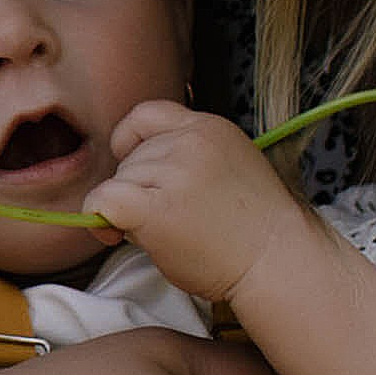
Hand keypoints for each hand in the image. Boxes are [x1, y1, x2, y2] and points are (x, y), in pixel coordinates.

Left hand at [81, 101, 308, 309]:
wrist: (275, 260)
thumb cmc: (251, 229)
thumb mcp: (226, 168)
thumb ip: (186, 159)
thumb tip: (132, 176)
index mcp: (208, 127)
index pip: (146, 114)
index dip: (129, 141)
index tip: (135, 170)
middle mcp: (190, 142)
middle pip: (130, 157)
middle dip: (135, 189)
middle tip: (164, 219)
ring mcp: (175, 172)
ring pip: (118, 182)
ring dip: (126, 210)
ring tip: (162, 232)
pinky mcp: (158, 207)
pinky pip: (104, 201)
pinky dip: (99, 217)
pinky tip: (113, 234)